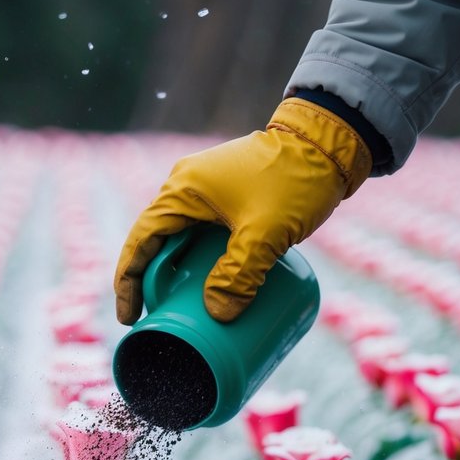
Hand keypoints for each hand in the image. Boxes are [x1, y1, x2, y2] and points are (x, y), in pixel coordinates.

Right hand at [114, 98, 372, 323]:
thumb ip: (240, 274)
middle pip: (157, 243)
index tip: (129, 316)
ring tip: (182, 310)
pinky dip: (202, 261)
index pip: (141, 241)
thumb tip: (217, 312)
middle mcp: (187, 187)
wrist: (330, 140)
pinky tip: (212, 284)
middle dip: (152, 283)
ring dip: (179, 273)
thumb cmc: (295, 179)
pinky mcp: (230, 196)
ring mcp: (208, 190)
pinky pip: (204, 234)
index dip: (129, 282)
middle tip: (155, 319)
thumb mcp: (267, 232)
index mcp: (183, 191)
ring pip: (182, 240)